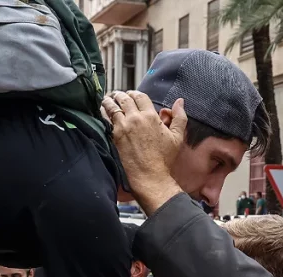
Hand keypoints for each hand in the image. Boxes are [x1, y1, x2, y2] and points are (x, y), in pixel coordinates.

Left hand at [100, 91, 184, 212]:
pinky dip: (103, 112)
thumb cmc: (164, 159)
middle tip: (116, 95)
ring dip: (109, 101)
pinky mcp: (114, 136)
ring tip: (107, 99)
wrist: (149, 176)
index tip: (130, 94)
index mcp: (151, 116)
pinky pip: (106, 119)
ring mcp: (123, 127)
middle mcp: (136, 118)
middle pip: (125, 99)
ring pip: (113, 107)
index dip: (134, 93)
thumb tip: (179, 101)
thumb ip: (179, 117)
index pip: (140, 96)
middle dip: (120, 95)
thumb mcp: (177, 137)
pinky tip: (102, 111)